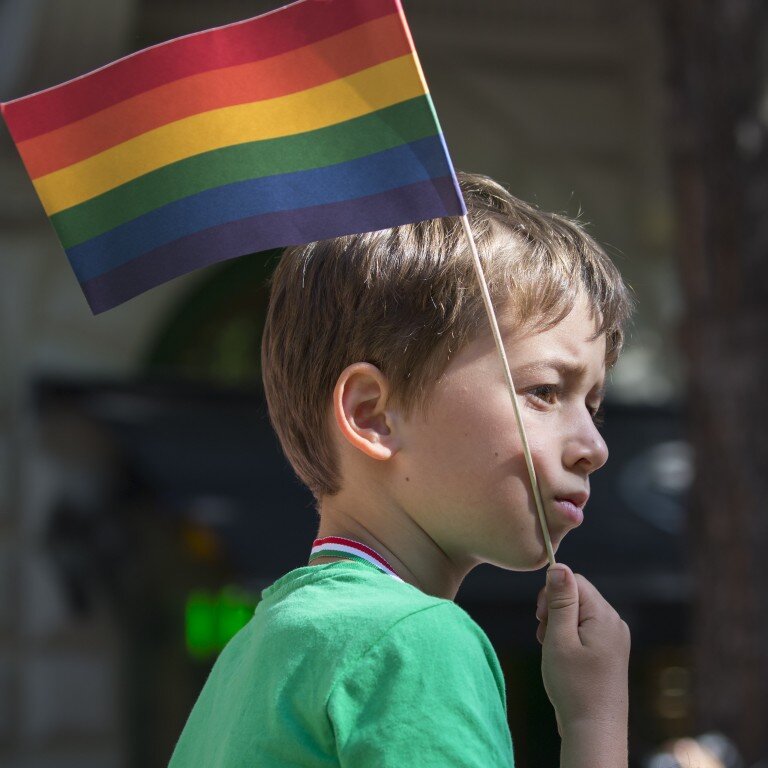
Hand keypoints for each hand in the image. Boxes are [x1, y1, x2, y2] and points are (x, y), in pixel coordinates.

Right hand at [535, 564, 629, 736]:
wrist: (594, 732)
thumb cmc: (574, 687)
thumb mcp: (559, 639)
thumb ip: (559, 600)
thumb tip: (558, 566)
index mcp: (605, 616)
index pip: (575, 580)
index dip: (552, 594)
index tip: (540, 619)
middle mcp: (615, 623)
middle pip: (577, 596)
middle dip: (555, 611)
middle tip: (545, 638)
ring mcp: (615, 639)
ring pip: (579, 613)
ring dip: (559, 626)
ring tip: (554, 652)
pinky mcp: (610, 652)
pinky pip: (585, 630)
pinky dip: (569, 639)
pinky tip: (563, 659)